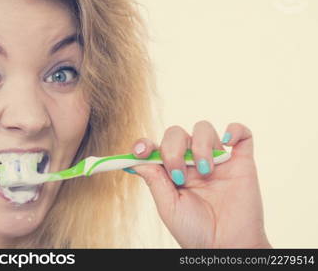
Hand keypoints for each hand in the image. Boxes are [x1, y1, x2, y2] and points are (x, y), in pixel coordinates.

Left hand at [125, 121, 270, 247]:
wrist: (227, 247)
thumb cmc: (196, 231)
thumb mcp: (168, 207)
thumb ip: (154, 180)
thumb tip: (134, 159)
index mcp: (172, 171)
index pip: (156, 147)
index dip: (144, 145)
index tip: (140, 152)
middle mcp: (192, 161)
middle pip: (176, 134)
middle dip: (174, 150)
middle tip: (180, 176)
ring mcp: (217, 159)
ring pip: (203, 128)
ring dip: (201, 145)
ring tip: (206, 172)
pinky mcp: (241, 161)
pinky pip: (242, 133)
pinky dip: (234, 130)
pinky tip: (228, 142)